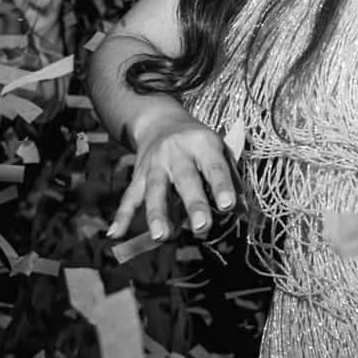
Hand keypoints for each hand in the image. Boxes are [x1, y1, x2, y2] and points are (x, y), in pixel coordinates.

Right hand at [109, 109, 238, 242]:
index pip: (214, 167)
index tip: (228, 206)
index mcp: (203, 144)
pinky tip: (115, 234)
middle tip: (202, 227)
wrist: (161, 121)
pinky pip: (129, 197)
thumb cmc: (199, 143)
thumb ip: (231, 179)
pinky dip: (122, 216)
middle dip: (193, 204)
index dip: (222, 186)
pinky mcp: (138, 175)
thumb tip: (242, 212)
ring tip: (162, 237)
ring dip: (157, 214)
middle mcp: (177, 153)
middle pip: (185, 179)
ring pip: (155, 190)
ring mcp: (155, 164)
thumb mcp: (219, 150)